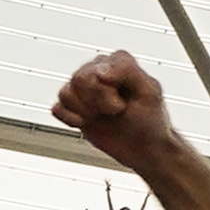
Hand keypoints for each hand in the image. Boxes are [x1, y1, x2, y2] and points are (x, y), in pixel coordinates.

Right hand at [51, 52, 182, 176]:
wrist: (145, 148)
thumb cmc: (151, 120)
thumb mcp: (150, 91)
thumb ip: (127, 71)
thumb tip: (99, 71)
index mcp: (117, 61)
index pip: (96, 69)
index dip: (106, 92)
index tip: (121, 105)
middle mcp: (97, 70)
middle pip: (78, 79)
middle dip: (97, 102)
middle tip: (115, 112)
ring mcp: (84, 89)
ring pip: (66, 92)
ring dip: (85, 111)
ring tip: (103, 117)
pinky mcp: (73, 108)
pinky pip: (58, 107)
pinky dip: (71, 119)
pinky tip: (87, 123)